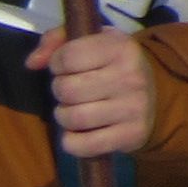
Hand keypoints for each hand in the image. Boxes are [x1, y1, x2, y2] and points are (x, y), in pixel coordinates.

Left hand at [31, 24, 152, 158]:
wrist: (155, 94)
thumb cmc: (112, 64)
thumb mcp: (91, 41)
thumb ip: (56, 41)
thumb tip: (32, 63)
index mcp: (120, 47)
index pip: (68, 57)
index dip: (57, 64)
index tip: (64, 67)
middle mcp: (131, 76)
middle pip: (68, 89)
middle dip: (59, 90)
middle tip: (69, 91)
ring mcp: (133, 107)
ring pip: (74, 118)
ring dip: (63, 116)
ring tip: (71, 110)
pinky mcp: (132, 134)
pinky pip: (87, 145)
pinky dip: (71, 143)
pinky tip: (75, 134)